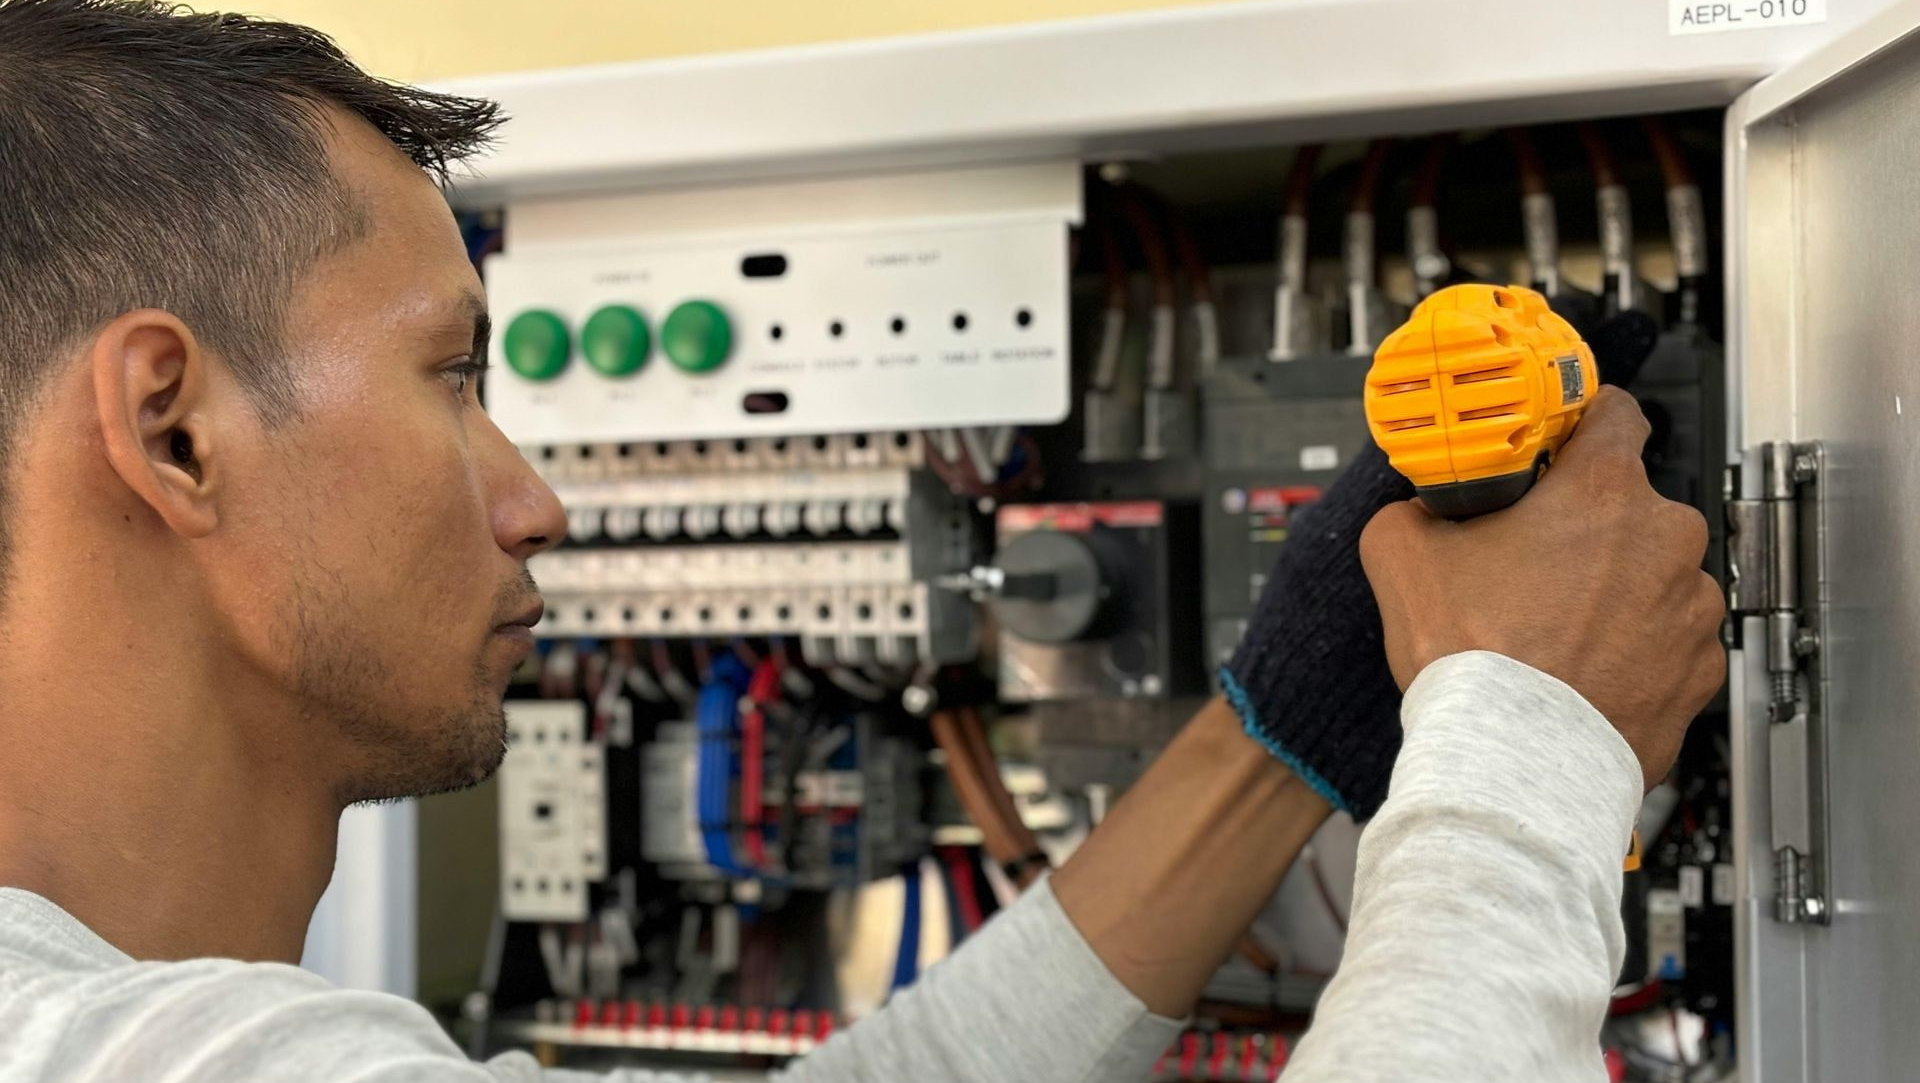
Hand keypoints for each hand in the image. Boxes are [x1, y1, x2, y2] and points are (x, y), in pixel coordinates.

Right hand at [1358, 386, 1724, 788]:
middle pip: (1628, 507)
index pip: (1615, 413)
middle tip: (1532, 563)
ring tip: (1555, 630)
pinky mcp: (1700, 670)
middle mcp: (1665, 539)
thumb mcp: (1400, 553)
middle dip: (1587, 528)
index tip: (1562, 441)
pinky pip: (1667, 641)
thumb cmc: (1474, 659)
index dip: (1581, 424)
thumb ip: (1415, 507)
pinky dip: (1634, 650)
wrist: (1514, 759)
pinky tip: (1583, 669)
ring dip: (1615, 591)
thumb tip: (1420, 506)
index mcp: (1604, 491)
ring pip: (1651, 577)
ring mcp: (1692, 608)